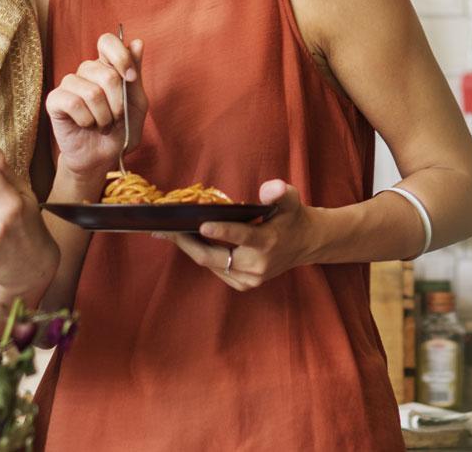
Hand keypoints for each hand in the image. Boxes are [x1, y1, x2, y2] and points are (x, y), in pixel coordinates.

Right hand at [46, 32, 146, 183]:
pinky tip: (86, 125)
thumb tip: (136, 42)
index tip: (130, 78)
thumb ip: (135, 74)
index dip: (120, 57)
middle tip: (116, 118)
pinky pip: (74, 104)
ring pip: (92, 92)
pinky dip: (87, 120)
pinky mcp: (55, 100)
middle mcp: (86, 71)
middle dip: (118, 103)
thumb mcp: (137, 103)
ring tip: (102, 125)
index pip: (107, 41)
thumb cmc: (120, 130)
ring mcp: (69, 84)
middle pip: (106, 73)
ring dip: (103, 116)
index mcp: (106, 66)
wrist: (103, 158)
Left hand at [154, 180, 316, 290]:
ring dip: (190, 249)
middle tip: (165, 229)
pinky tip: (189, 242)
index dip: (220, 232)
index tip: (201, 224)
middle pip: (214, 257)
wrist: (305, 244)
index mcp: (267, 242)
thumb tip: (271, 188)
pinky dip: (202, 256)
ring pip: (211, 265)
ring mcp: (249, 278)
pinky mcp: (244, 283)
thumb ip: (278, 193)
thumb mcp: (290, 200)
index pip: (241, 237)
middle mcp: (257, 264)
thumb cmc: (292, 217)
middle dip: (187, 243)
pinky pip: (216, 270)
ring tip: (170, 233)